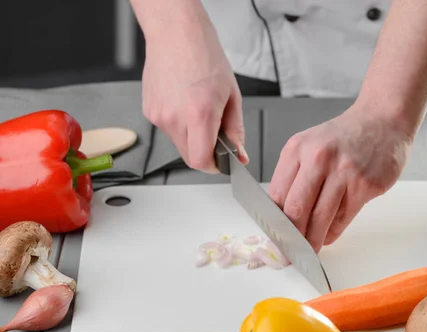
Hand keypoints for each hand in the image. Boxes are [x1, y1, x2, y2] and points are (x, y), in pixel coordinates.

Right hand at [141, 21, 248, 171]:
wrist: (177, 34)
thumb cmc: (205, 56)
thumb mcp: (232, 95)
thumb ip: (235, 130)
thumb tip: (239, 154)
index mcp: (199, 114)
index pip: (201, 161)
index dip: (214, 166)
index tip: (222, 162)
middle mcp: (175, 118)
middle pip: (189, 156)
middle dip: (205, 152)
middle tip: (215, 132)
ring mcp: (158, 116)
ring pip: (179, 144)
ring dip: (192, 137)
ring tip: (198, 109)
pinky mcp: (149, 111)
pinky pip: (168, 130)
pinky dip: (179, 124)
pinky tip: (184, 103)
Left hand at [268, 103, 413, 252]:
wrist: (382, 121)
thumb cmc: (343, 138)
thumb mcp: (309, 147)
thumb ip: (294, 177)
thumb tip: (283, 217)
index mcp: (297, 149)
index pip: (277, 195)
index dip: (274, 223)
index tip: (273, 239)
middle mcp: (318, 158)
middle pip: (296, 210)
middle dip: (290, 239)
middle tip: (287, 255)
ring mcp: (344, 172)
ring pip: (320, 219)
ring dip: (312, 241)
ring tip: (308, 252)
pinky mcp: (366, 185)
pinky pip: (344, 218)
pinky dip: (333, 232)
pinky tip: (328, 235)